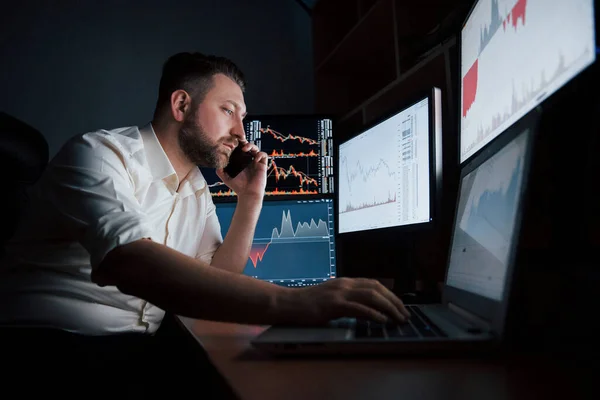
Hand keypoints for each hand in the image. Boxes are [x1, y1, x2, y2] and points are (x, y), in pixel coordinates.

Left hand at [217, 141, 267, 198]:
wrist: (248, 194)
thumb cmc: (238, 187)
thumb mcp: (226, 177)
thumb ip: (220, 170)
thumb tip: (216, 163)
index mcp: (241, 161)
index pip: (239, 149)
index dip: (237, 144)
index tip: (233, 142)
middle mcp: (248, 160)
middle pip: (248, 146)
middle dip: (244, 142)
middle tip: (239, 142)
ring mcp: (255, 162)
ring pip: (256, 148)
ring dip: (251, 145)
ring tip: (245, 149)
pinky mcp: (262, 165)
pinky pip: (264, 155)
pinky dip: (260, 154)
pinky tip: (255, 159)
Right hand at [283, 277, 410, 324]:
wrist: (289, 303)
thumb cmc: (308, 304)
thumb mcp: (331, 298)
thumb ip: (347, 300)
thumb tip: (366, 309)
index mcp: (345, 282)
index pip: (374, 284)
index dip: (390, 294)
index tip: (400, 306)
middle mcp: (345, 284)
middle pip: (377, 288)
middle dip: (394, 301)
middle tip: (404, 314)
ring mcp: (339, 293)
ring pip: (372, 296)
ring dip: (388, 308)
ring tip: (398, 319)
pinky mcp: (334, 304)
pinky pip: (359, 308)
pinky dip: (373, 314)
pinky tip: (382, 321)